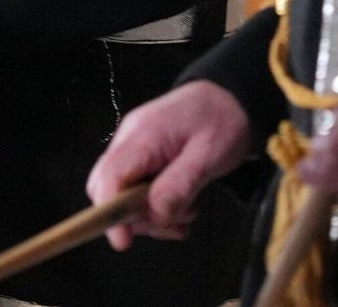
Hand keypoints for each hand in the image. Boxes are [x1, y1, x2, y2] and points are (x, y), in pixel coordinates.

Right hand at [86, 80, 251, 249]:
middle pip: (108, 189)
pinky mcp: (143, 157)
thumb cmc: (221, 119)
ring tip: (187, 211)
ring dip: (152, 214)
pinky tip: (182, 207)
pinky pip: (136, 189)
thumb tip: (155, 214)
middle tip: (171, 221)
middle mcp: (130, 140)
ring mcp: (135, 148)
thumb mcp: (209, 155)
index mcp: (143, 135)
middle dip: (135, 216)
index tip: (123, 240)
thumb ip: (180, 184)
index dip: (110, 212)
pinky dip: (156, 207)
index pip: (110, 177)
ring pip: (123, 195)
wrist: (229, 97)